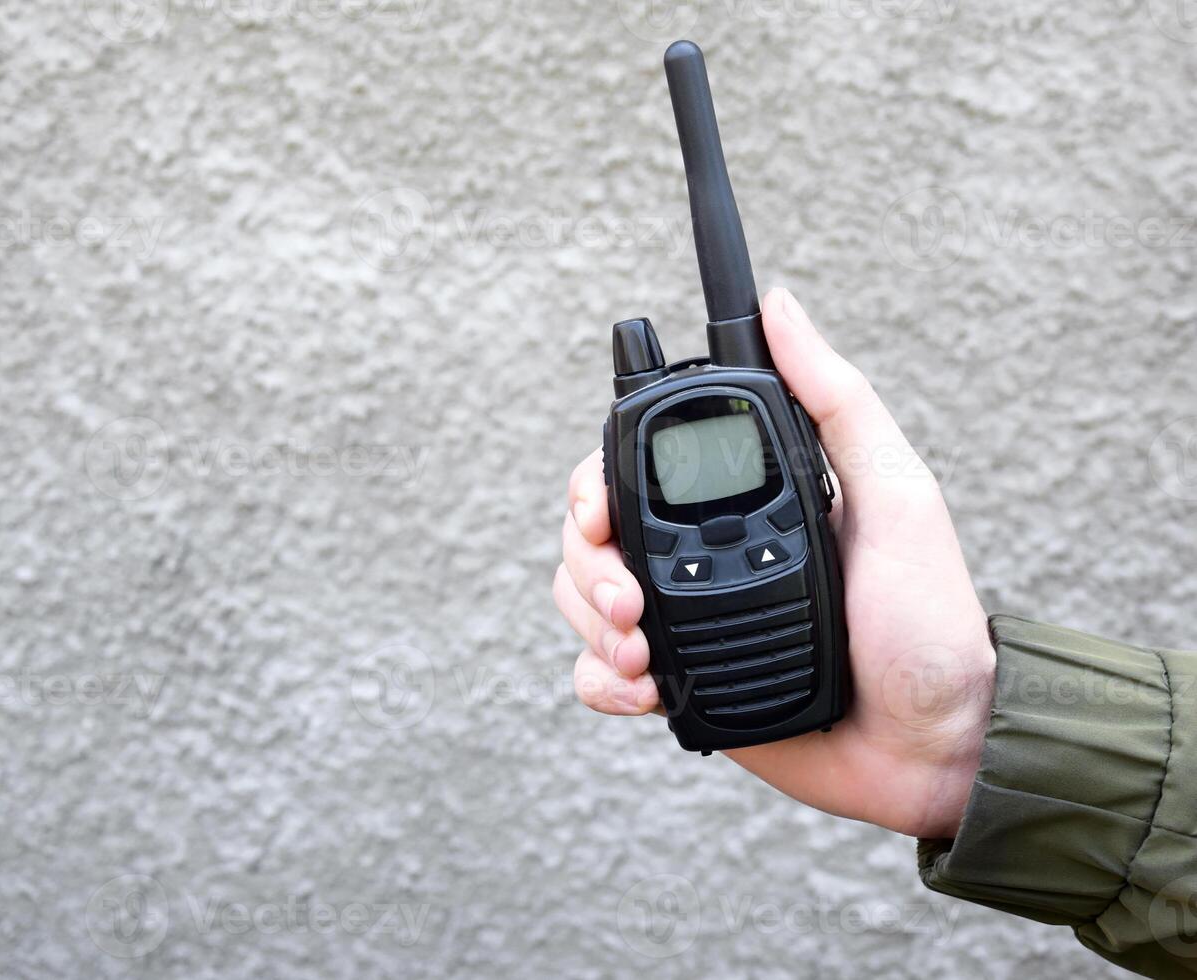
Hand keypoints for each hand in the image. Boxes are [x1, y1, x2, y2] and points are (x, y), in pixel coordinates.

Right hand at [554, 288, 994, 839]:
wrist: (933, 748)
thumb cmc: (927, 622)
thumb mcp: (896, 494)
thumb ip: (836, 400)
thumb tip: (782, 304)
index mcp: (741, 502)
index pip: (634, 468)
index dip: (595, 483)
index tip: (600, 512)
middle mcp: (700, 553)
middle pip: (589, 533)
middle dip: (587, 564)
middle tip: (629, 598)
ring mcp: (685, 619)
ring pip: (581, 597)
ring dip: (591, 619)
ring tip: (641, 651)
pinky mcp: (678, 686)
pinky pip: (599, 673)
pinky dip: (602, 677)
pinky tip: (642, 687)